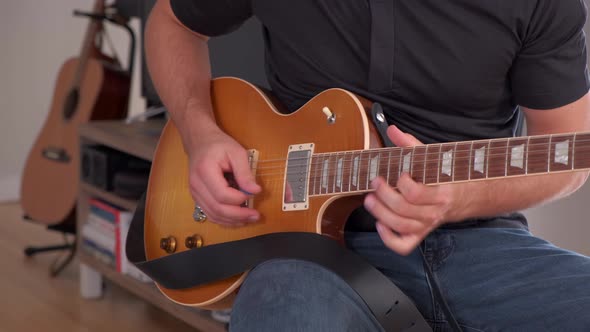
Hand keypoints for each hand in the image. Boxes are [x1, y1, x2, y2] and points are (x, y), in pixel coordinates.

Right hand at [187, 127, 261, 226]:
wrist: (200, 142)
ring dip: (232, 220)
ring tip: (249, 218)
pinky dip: (224, 219)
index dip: (240, 198)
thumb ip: (245, 173)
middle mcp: (196, 185)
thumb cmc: (218, 145)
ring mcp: (195, 193)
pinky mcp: (198, 198)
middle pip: (217, 208)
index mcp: (205, 171)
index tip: (254, 193)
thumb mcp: (236, 152)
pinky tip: (237, 219)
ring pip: (213, 215)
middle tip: (256, 215)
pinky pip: (210, 214)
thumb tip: (255, 191)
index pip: (222, 195)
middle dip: (238, 215)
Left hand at [363, 126, 460, 254]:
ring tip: (370, 200)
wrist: (470, 196)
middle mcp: (434, 213)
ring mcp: (426, 225)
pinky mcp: (420, 234)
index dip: (402, 184)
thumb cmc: (449, 175)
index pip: (416, 194)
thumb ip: (411, 144)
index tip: (398, 174)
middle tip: (376, 182)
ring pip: (400, 226)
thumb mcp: (434, 158)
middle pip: (403, 210)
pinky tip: (380, 224)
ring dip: (380, 214)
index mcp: (441, 193)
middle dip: (384, 196)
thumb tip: (392, 130)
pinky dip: (388, 239)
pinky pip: (403, 245)